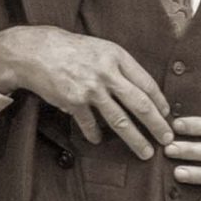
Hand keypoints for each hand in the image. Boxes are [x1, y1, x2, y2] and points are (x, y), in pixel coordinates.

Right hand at [0, 25, 170, 158]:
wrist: (33, 50)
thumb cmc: (70, 49)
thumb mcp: (100, 49)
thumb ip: (120, 67)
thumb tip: (142, 91)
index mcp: (117, 56)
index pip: (147, 83)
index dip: (160, 103)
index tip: (167, 116)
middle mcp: (107, 72)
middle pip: (140, 104)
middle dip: (157, 126)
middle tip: (167, 140)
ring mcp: (90, 88)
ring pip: (120, 120)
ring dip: (135, 139)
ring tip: (145, 152)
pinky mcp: (73, 101)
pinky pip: (90, 124)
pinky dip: (94, 134)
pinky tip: (97, 140)